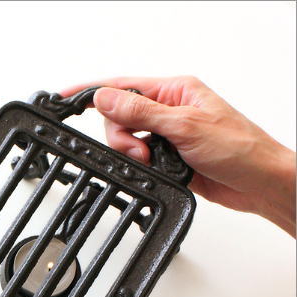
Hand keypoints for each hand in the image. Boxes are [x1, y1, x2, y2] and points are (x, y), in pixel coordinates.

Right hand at [61, 76, 295, 236]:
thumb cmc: (238, 147)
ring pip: (127, 141)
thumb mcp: (184, 126)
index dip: (91, 92)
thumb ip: (141, 111)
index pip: (122, 86)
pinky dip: (141, 167)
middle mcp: (168, 111)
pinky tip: (157, 169)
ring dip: (132, 155)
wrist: (258, 182)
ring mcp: (167, 135)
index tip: (64, 99)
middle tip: (142, 150)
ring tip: (154, 162)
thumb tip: (106, 97)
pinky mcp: (168, 159)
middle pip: (119, 118)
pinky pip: (139, 160)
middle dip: (122, 137)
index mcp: (174, 90)